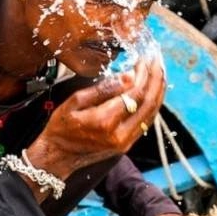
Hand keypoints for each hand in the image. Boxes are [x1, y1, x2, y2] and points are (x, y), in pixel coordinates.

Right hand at [28, 58, 165, 179]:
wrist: (57, 156)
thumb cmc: (61, 127)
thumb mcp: (75, 101)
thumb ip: (103, 89)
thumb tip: (128, 76)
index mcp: (105, 121)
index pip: (135, 93)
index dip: (143, 74)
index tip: (143, 59)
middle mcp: (120, 134)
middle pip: (148, 103)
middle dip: (156, 79)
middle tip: (156, 61)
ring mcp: (125, 142)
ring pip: (151, 113)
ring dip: (158, 91)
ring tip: (159, 72)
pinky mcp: (127, 145)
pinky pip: (146, 122)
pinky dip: (153, 105)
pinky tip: (153, 91)